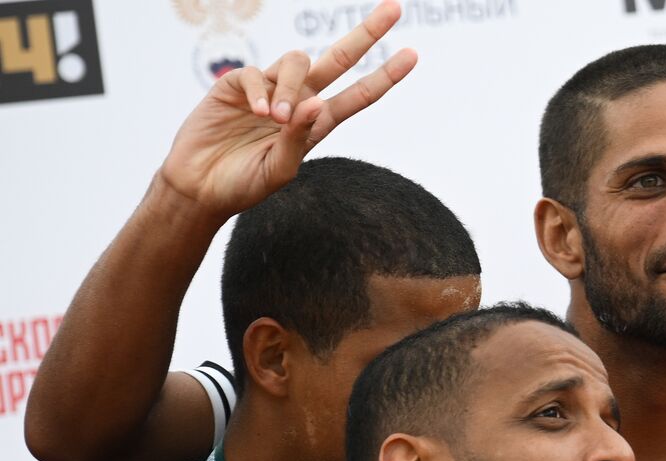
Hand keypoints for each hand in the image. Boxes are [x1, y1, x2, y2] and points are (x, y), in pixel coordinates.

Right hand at [157, 1, 414, 217]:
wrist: (201, 187)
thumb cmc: (244, 184)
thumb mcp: (280, 171)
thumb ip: (299, 140)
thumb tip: (317, 103)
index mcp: (317, 123)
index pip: (358, 94)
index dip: (385, 76)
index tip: (413, 55)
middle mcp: (298, 100)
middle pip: (337, 59)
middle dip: (366, 34)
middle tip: (395, 9)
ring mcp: (268, 89)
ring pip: (297, 62)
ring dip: (293, 87)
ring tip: (276, 119)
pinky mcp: (236, 85)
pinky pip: (255, 73)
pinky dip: (261, 90)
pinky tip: (258, 114)